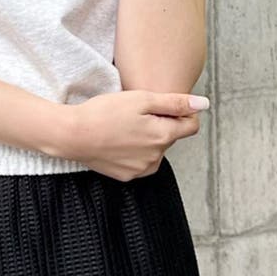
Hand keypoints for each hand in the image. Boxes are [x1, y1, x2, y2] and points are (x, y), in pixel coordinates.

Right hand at [60, 90, 206, 181]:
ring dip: (147, 138)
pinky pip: (140, 161)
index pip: (190, 126)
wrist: (73, 135)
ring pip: (155, 149)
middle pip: (170, 136)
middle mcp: (157, 157)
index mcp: (163, 136)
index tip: (162, 105)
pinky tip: (117, 139)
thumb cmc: (105, 112)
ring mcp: (142, 169)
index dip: (180, 112)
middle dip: (160, 124)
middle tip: (135, 112)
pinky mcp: (127, 176)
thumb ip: (175, 102)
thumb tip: (203, 104)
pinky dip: (134, 150)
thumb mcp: (141, 99)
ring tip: (124, 126)